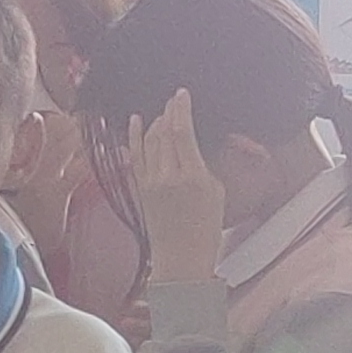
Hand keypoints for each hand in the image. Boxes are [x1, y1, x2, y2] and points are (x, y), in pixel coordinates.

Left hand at [127, 90, 227, 283]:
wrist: (181, 258)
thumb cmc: (205, 230)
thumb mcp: (217, 192)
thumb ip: (205, 165)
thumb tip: (196, 143)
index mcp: (192, 177)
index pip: (182, 133)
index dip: (181, 109)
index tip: (182, 95)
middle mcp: (168, 176)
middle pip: (164, 133)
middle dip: (169, 112)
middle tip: (174, 99)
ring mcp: (150, 182)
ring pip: (148, 141)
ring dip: (155, 122)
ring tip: (162, 111)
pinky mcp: (140, 188)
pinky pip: (135, 156)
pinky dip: (134, 136)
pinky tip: (134, 122)